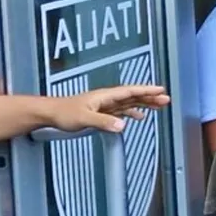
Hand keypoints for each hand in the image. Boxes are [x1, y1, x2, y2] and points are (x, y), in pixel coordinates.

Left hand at [48, 85, 169, 132]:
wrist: (50, 114)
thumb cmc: (64, 113)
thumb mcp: (85, 118)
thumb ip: (104, 122)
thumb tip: (122, 125)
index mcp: (105, 96)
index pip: (130, 91)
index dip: (146, 91)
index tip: (160, 90)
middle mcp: (107, 99)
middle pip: (133, 96)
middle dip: (150, 97)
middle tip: (166, 99)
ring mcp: (105, 105)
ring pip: (130, 102)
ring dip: (144, 103)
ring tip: (159, 106)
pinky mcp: (102, 112)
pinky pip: (123, 110)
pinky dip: (133, 111)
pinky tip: (139, 116)